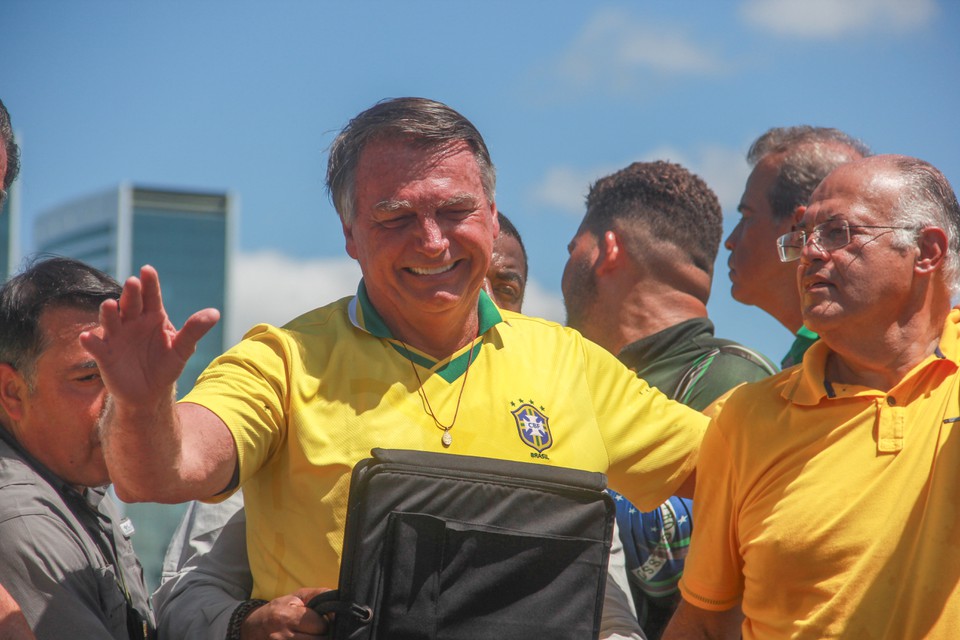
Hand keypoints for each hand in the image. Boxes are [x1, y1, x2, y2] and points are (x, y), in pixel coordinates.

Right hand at [80, 265, 219, 406]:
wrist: (149, 392)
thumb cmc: (166, 365)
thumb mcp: (182, 349)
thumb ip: (194, 330)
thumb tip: (215, 313)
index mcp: (153, 317)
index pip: (151, 296)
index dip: (149, 283)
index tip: (148, 270)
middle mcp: (133, 322)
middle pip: (131, 304)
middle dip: (131, 293)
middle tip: (133, 283)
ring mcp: (117, 337)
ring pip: (111, 320)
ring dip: (108, 313)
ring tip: (109, 305)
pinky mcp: (105, 354)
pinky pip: (96, 347)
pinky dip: (91, 342)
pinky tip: (87, 337)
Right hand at [242, 589, 333, 639]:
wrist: (253, 627)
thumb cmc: (279, 609)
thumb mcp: (296, 597)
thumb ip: (319, 595)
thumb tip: (339, 601)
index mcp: (287, 616)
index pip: (320, 625)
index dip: (325, 623)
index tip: (322, 621)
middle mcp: (283, 635)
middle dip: (323, 635)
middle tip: (318, 630)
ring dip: (316, 639)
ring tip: (312, 634)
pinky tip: (306, 638)